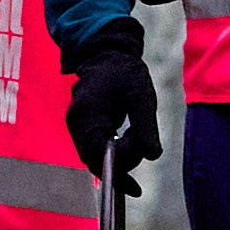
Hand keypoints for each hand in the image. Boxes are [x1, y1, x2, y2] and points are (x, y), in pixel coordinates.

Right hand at [63, 20, 161, 195]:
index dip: (119, 171)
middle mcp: (76, 124)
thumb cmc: (125, 72)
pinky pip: (94, 146)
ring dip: (116, 160)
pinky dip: (110, 153)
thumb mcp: (141, 96)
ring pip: (94, 155)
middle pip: (94, 160)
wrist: (107, 52)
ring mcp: (77, 125)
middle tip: (141, 166)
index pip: (99, 156)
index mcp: (88, 117)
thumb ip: (145, 126)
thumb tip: (152, 156)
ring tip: (138, 148)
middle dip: (119, 167)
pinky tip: (127, 151)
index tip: (140, 177)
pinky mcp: (83, 124)